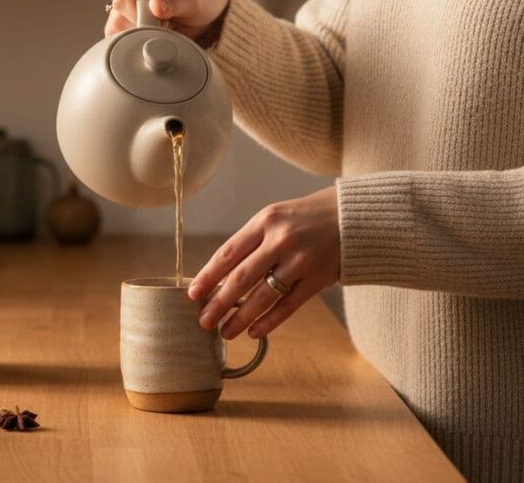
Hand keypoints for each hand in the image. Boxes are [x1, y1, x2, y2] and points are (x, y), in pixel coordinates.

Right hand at [104, 0, 229, 39]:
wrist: (206, 11)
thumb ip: (174, 2)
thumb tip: (154, 5)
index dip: (136, 15)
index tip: (159, 23)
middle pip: (118, 17)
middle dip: (140, 29)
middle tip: (165, 28)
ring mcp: (128, 9)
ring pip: (117, 31)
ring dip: (139, 38)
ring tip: (163, 31)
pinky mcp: (129, 24)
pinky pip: (122, 40)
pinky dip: (137, 44)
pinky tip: (155, 38)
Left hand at [187, 186, 340, 339]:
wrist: (355, 217)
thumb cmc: (306, 218)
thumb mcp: (276, 218)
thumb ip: (252, 243)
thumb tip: (220, 277)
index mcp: (265, 221)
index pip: (228, 252)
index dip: (208, 276)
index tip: (193, 294)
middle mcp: (281, 240)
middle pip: (241, 277)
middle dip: (218, 302)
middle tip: (203, 321)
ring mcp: (301, 260)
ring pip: (263, 295)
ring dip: (240, 317)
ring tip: (224, 332)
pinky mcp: (319, 278)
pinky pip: (288, 305)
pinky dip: (269, 321)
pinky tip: (254, 332)